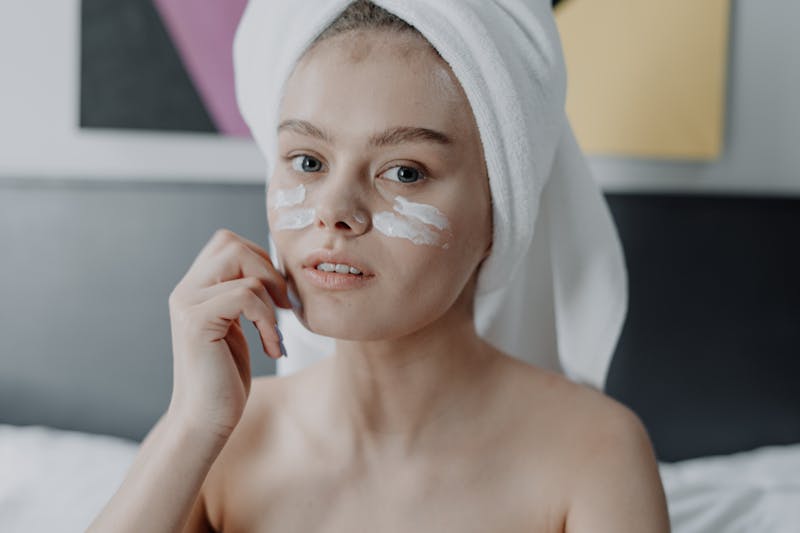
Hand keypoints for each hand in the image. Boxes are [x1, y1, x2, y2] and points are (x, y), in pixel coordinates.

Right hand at [166, 229, 291, 440]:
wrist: (206, 420)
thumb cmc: (225, 377)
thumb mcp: (237, 325)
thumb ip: (242, 294)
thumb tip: (271, 267)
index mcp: (194, 288)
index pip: (227, 242)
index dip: (260, 260)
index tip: (278, 296)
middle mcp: (184, 291)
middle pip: (231, 243)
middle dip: (268, 270)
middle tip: (284, 307)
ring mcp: (186, 304)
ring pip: (241, 266)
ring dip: (270, 300)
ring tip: (275, 334)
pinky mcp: (196, 322)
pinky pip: (246, 295)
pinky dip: (267, 320)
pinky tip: (271, 348)